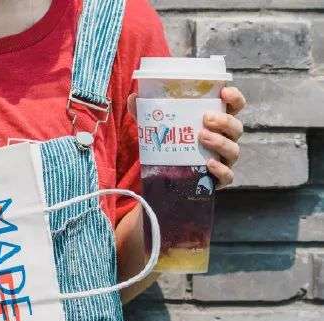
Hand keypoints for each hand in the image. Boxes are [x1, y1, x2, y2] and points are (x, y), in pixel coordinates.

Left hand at [127, 87, 246, 188]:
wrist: (166, 176)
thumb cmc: (171, 143)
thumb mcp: (158, 126)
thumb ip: (147, 112)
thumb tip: (133, 97)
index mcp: (216, 122)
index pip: (235, 106)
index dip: (234, 97)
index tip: (224, 92)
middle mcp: (224, 139)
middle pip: (236, 128)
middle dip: (224, 121)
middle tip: (206, 118)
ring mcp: (224, 159)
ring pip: (233, 150)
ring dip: (220, 142)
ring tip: (202, 137)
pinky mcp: (218, 179)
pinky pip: (228, 176)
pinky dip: (220, 169)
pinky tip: (208, 164)